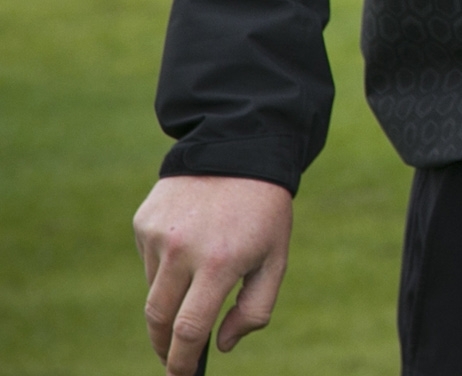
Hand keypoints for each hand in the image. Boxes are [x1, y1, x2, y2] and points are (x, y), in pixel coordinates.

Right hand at [134, 175, 292, 374]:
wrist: (240, 149)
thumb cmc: (264, 212)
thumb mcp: (276, 258)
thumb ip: (255, 309)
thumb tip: (220, 345)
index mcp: (219, 262)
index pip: (189, 329)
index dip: (181, 361)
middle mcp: (182, 250)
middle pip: (158, 318)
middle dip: (164, 345)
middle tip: (174, 357)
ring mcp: (158, 235)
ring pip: (154, 288)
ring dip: (171, 297)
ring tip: (199, 275)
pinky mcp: (143, 221)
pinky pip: (149, 260)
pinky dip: (165, 265)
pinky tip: (189, 243)